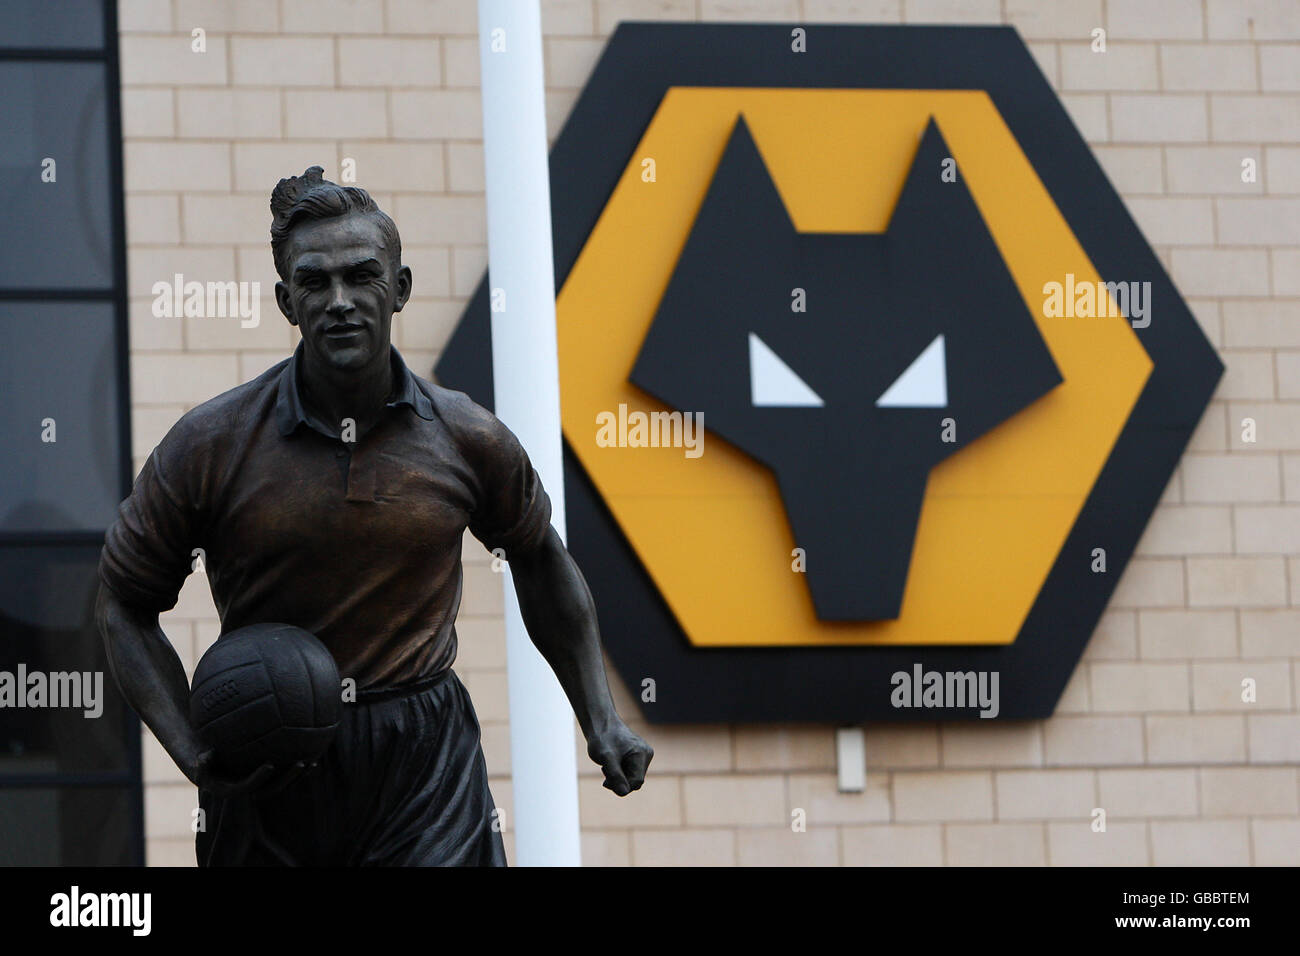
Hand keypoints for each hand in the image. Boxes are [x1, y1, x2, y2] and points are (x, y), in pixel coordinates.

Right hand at [188, 749, 314, 797]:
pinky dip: (297, 773)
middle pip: (272, 790)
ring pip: (282, 787)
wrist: (215, 775)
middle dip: (288, 779)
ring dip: (298, 778)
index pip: (248, 787)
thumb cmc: (208, 767)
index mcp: (234, 792)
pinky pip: (285, 780)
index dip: (259, 778)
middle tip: (301, 763)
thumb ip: (202, 763)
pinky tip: (312, 757)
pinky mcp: (269, 785)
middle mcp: (250, 794)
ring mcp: (261, 791)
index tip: (271, 765)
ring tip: (313, 763)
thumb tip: (207, 755)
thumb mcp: (201, 768)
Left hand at [587, 722, 652, 795]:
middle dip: (618, 781)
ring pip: (631, 777)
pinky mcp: (637, 756)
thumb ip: (615, 775)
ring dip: (618, 776)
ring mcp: (643, 755)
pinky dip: (619, 771)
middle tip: (604, 770)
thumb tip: (623, 792)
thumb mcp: (606, 758)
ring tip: (606, 765)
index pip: (636, 782)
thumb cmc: (602, 738)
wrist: (600, 723)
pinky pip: (630, 772)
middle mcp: (646, 754)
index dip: (620, 786)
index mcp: (642, 754)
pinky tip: (610, 763)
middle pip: (634, 781)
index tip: (605, 781)